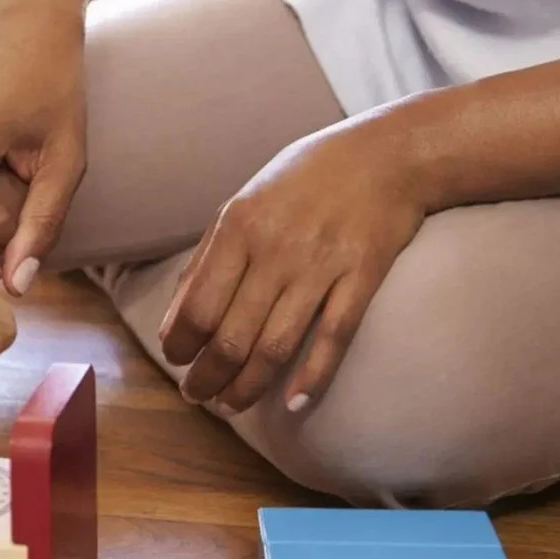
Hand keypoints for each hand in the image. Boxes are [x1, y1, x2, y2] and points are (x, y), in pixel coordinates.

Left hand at [160, 117, 427, 415]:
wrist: (384, 155)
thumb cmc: (305, 177)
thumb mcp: (245, 201)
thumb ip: (211, 253)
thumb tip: (177, 309)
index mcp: (238, 226)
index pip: (197, 305)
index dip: (180, 344)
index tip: (176, 362)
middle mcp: (274, 248)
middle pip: (231, 335)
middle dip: (207, 376)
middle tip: (198, 395)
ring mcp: (320, 265)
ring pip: (275, 346)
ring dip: (247, 386)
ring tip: (231, 403)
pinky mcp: (361, 277)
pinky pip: (332, 338)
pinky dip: (311, 378)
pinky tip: (293, 403)